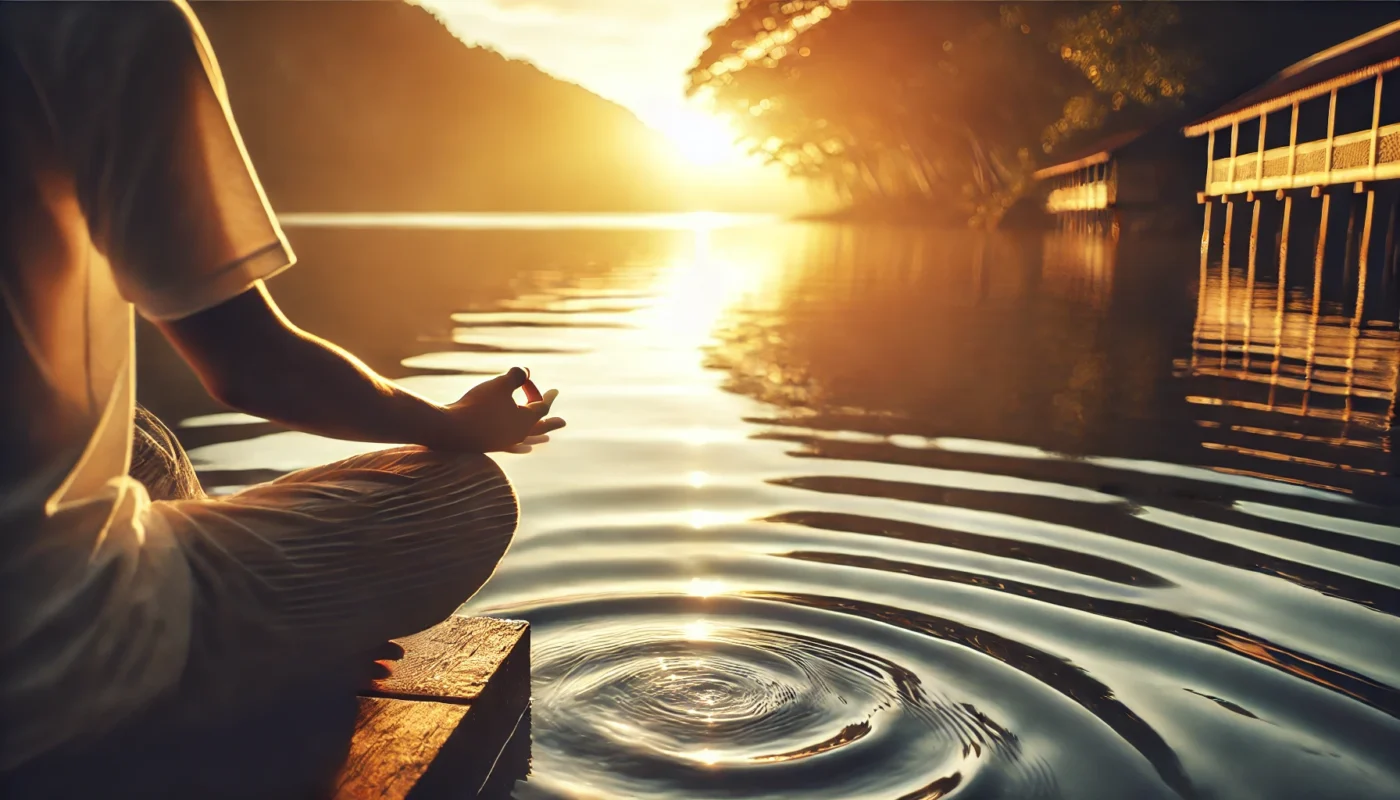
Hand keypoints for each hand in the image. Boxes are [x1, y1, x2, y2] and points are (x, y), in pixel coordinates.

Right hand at [433, 367, 563, 451]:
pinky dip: (519, 446)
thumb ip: (516, 376)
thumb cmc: (476, 406)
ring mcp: (503, 443)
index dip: (547, 397)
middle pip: (538, 427)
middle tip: (563, 423)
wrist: (449, 430)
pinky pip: (511, 447)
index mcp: (525, 421)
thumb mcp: (499, 385)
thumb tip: (527, 371)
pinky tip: (524, 448)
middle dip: (550, 423)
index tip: (554, 390)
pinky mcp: (489, 446)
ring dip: (536, 436)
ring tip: (546, 439)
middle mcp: (517, 434)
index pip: (541, 407)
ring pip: (525, 439)